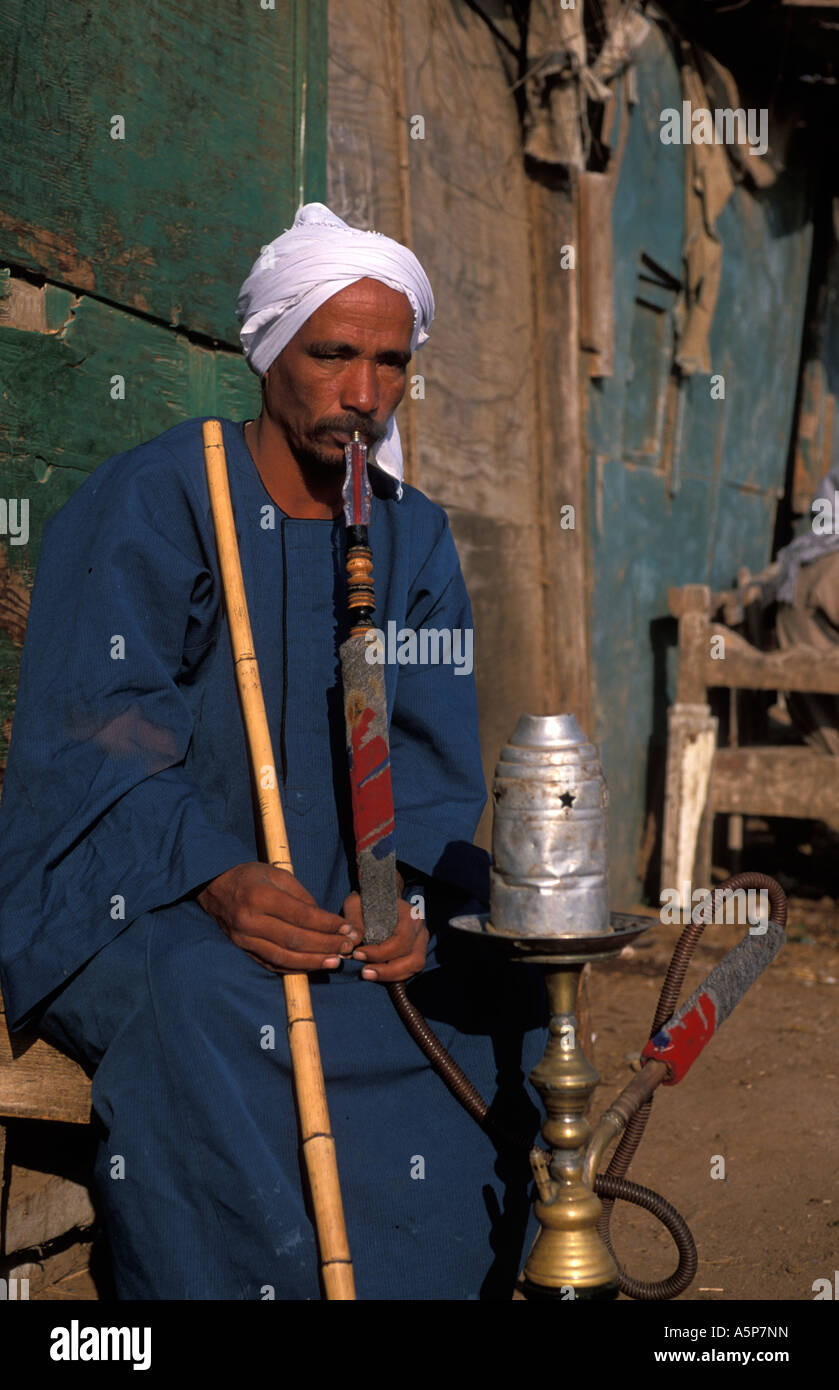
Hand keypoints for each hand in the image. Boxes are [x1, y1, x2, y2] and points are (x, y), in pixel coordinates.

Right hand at [197, 862, 360, 972]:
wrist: (213, 887)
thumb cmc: (250, 876)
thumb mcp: (277, 874)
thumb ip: (301, 897)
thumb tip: (325, 921)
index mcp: (260, 896)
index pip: (300, 915)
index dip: (326, 924)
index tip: (346, 929)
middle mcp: (250, 921)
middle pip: (294, 939)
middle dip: (324, 945)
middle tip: (347, 948)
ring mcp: (244, 939)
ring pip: (283, 956)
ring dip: (312, 962)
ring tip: (335, 962)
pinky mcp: (243, 950)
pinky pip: (271, 963)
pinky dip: (293, 968)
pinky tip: (312, 967)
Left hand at [340, 889, 428, 982]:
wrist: (380, 899)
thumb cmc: (368, 902)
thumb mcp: (356, 904)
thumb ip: (353, 921)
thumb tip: (353, 942)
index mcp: (410, 915)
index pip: (401, 940)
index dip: (380, 953)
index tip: (357, 954)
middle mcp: (420, 929)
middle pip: (413, 958)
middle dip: (388, 970)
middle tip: (364, 972)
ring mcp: (421, 942)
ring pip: (415, 966)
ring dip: (392, 975)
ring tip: (369, 975)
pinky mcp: (417, 952)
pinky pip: (411, 969)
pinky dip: (394, 976)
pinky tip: (377, 975)